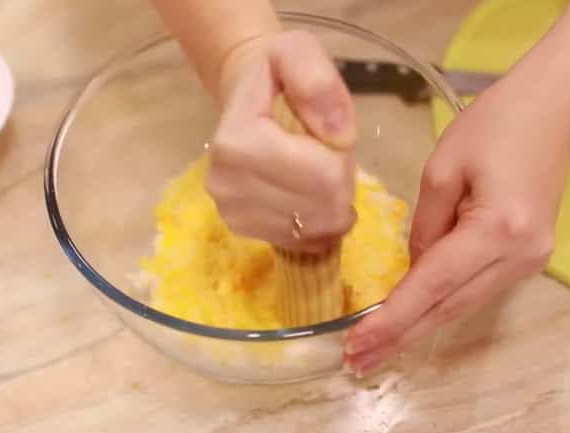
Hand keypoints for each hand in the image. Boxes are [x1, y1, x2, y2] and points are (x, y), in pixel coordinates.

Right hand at [207, 30, 356, 252]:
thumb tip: (341, 137)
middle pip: (321, 207)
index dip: (342, 159)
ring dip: (330, 205)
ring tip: (316, 174)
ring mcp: (232, 213)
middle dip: (340, 184)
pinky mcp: (242, 231)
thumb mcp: (299, 53)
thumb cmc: (277, 77)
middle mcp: (227, 184)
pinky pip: (302, 243)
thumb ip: (319, 83)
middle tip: (327, 157)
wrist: (248, 100)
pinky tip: (310, 198)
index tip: (331, 137)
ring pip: (314, 229)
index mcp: (238, 141)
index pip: (322, 176)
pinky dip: (318, 224)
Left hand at [344, 87, 569, 375]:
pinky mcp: (529, 258)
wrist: (550, 112)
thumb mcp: (442, 169)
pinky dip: (442, 304)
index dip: (394, 318)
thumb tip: (415, 268)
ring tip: (377, 347)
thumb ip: (424, 226)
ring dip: (420, 326)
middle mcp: (520, 256)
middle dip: (401, 336)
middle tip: (358, 362)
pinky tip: (413, 316)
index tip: (358, 344)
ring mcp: (531, 262)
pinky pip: (477, 289)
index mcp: (498, 229)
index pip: (434, 284)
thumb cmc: (493, 126)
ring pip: (464, 305)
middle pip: (451, 307)